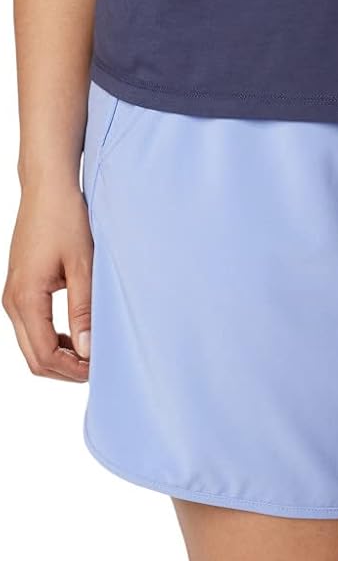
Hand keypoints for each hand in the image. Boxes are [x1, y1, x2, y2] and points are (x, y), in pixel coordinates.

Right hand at [3, 181, 92, 380]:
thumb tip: (87, 352)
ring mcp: (14, 297)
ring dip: (62, 358)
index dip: (74, 370)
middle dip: (67, 371)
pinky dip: (55, 343)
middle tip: (100, 367)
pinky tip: (79, 338)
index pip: (45, 355)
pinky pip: (34, 331)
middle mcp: (13, 301)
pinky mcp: (21, 292)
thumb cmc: (66, 220)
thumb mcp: (84, 267)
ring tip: (93, 353)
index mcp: (26, 297)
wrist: (48, 189)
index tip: (101, 368)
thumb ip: (84, 311)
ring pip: (33, 348)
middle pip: (35, 360)